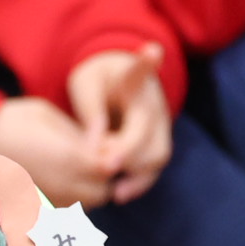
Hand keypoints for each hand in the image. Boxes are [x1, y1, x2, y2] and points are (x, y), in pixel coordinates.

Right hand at [0, 95, 110, 206]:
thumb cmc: (11, 119)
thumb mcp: (47, 116)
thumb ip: (78, 136)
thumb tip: (101, 148)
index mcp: (66, 158)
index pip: (106, 168)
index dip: (108, 157)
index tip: (101, 145)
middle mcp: (60, 185)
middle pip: (100, 192)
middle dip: (100, 177)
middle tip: (90, 159)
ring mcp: (47, 200)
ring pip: (83, 205)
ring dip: (85, 190)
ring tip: (72, 170)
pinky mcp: (35, 208)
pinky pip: (63, 210)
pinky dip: (67, 198)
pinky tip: (57, 181)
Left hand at [64, 44, 172, 203]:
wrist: (117, 88)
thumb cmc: (98, 82)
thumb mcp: (84, 84)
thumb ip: (89, 109)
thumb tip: (95, 145)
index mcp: (133, 80)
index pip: (140, 71)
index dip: (147, 62)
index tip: (152, 50)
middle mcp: (153, 104)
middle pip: (150, 132)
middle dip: (128, 152)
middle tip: (104, 164)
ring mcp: (159, 128)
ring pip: (156, 156)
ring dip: (136, 174)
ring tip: (113, 190)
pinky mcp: (155, 148)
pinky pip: (152, 170)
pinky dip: (137, 184)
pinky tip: (118, 195)